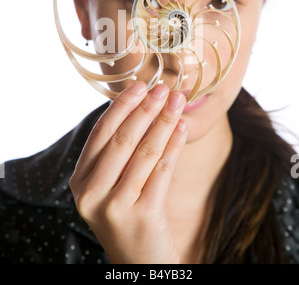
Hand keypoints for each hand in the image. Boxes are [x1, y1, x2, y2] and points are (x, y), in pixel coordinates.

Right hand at [69, 81, 187, 263]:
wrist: (141, 264)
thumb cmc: (128, 216)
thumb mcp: (111, 187)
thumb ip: (116, 154)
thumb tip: (138, 106)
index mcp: (80, 182)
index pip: (100, 134)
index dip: (121, 106)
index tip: (140, 85)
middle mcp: (91, 194)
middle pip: (122, 140)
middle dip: (145, 109)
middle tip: (163, 88)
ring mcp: (115, 207)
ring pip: (144, 152)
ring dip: (164, 122)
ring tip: (178, 101)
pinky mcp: (143, 216)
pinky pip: (162, 171)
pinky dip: (174, 145)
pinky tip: (182, 128)